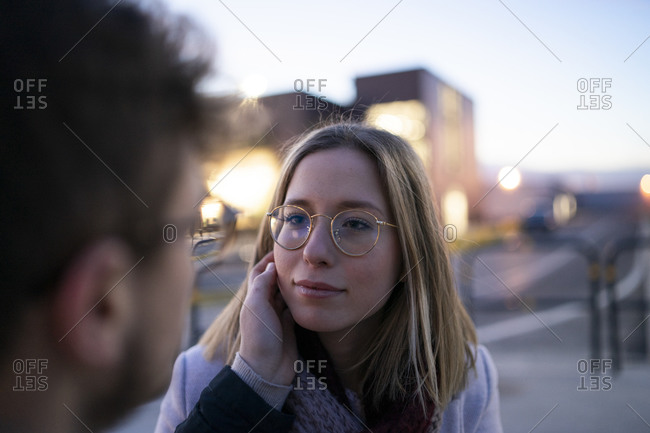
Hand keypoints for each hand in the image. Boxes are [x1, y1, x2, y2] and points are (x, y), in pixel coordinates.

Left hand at [239, 252, 296, 385]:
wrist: (267, 369)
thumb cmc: (259, 337)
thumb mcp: (256, 306)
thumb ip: (262, 284)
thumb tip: (272, 266)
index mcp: (254, 298)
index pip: (260, 272)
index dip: (269, 260)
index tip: (284, 250)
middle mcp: (265, 304)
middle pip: (275, 281)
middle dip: (285, 270)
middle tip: (301, 258)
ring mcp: (278, 315)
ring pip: (287, 293)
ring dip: (296, 283)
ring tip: (309, 270)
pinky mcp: (290, 325)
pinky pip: (296, 307)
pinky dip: (303, 298)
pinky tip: (313, 291)